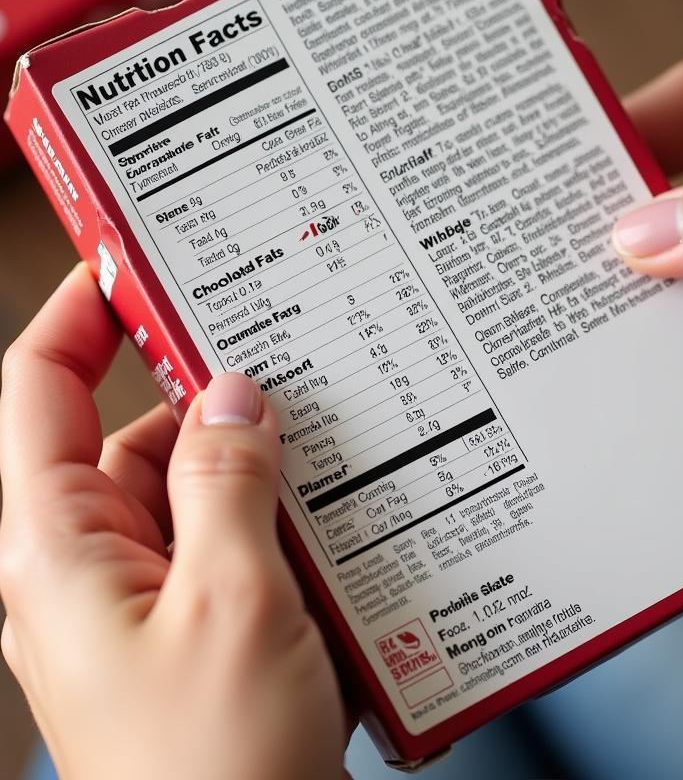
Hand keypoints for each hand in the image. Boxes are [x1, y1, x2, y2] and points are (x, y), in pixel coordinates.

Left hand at [0, 265, 347, 779]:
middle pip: (139, 434)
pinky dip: (277, 518)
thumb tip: (231, 393)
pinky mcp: (195, 620)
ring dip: (258, 468)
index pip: (43, 393)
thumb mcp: (233, 599)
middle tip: (289, 367)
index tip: (129, 260)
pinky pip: (230, 536)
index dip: (80, 315)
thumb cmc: (213, 770)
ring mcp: (145, 594)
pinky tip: (332, 527)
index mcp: (60, 547)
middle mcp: (91, 563)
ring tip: (326, 468)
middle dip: (211, 399)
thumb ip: (226, 479)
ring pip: (197, 486)